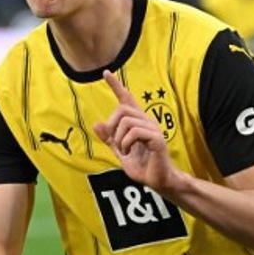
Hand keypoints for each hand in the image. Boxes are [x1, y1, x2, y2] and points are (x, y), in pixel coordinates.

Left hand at [93, 70, 179, 191]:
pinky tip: (129, 152)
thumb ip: (109, 139)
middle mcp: (146, 121)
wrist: (157, 181)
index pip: (126, 99)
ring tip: (124, 151)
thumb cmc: (142, 166)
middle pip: (122, 109)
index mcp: (138, 122)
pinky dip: (126, 143)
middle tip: (116, 144)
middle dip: (112, 126)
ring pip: (126, 121)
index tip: (105, 73)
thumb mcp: (120, 152)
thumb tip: (96, 124)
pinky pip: (134, 132)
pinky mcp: (156, 139)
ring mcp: (153, 129)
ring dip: (118, 139)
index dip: (116, 85)